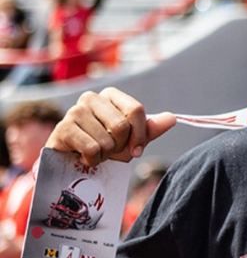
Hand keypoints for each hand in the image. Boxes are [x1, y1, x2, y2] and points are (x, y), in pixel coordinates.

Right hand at [46, 88, 175, 166]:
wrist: (75, 161)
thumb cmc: (106, 145)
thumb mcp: (132, 139)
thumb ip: (151, 129)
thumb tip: (172, 118)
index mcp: (111, 96)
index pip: (136, 110)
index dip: (140, 135)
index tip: (137, 149)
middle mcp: (91, 98)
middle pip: (121, 126)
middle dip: (121, 147)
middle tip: (111, 150)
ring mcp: (74, 111)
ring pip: (106, 141)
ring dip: (106, 155)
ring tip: (96, 152)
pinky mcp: (62, 128)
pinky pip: (92, 149)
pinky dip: (93, 160)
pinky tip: (85, 157)